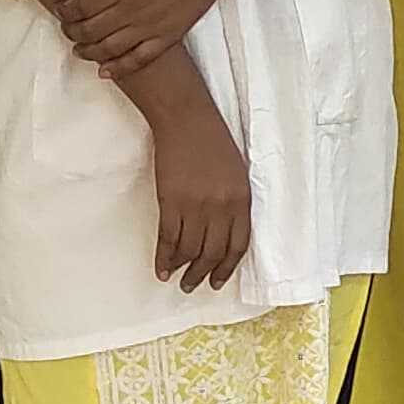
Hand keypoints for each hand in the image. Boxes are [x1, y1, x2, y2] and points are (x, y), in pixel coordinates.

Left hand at [54, 0, 238, 80]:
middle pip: (91, 30)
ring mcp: (148, 27)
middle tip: (66, 30)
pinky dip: (119, 68)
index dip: (66, 11)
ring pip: (109, 48)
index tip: (60, 9)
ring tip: (79, 50)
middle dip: (72, 32)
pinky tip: (106, 70)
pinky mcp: (166, 38)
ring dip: (89, 52)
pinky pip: (138, 60)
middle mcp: (130, 10)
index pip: (82, 6)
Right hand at [145, 91, 251, 291]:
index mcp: (241, 199)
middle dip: (202, 273)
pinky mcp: (171, 201)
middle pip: (212, 252)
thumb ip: (233, 201)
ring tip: (176, 278)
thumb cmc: (212, 140)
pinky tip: (161, 267)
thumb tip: (222, 231)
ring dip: (182, 269)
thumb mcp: (235, 172)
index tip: (217, 280)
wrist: (186, 118)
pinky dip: (164, 256)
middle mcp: (221, 207)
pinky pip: (168, 238)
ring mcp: (195, 206)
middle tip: (193, 285)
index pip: (237, 245)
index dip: (226, 267)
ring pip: (189, 249)